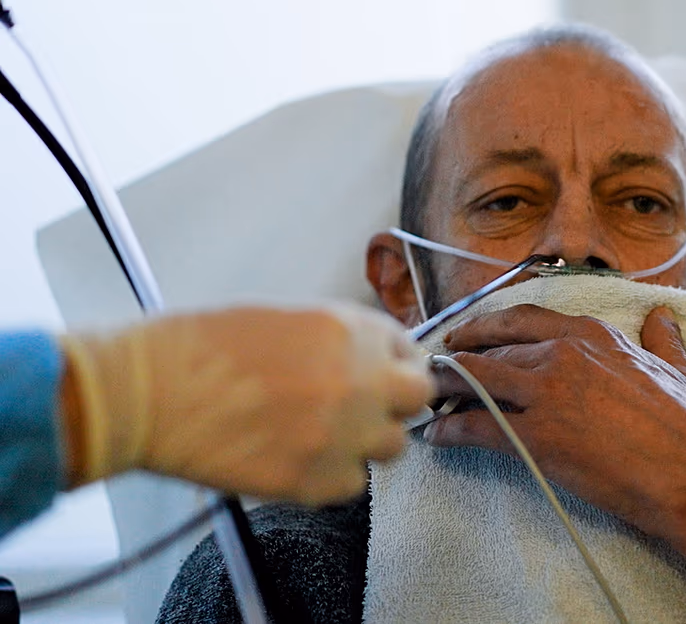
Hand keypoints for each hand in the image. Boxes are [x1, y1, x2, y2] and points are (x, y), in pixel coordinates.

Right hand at [59, 304, 432, 504]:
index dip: (394, 363)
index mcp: (351, 331)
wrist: (150, 391)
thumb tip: (369, 362)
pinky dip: (331, 475)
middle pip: (417, 397)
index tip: (382, 373)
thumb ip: (339, 343)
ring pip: (390, 445)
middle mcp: (360, 380)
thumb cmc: (201, 348)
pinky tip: (296, 457)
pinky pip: (351, 483)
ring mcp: (342, 433)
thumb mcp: (286, 320)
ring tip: (321, 433)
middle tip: (366, 407)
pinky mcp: (316, 479)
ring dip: (365, 440)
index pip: (409, 349)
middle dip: (395, 400)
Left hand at [426, 304, 685, 622]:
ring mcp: (548, 393)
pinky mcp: (537, 436)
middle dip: (460, 354)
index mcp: (597, 335)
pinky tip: (437, 437)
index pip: (526, 319)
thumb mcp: (680, 371)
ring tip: (428, 397)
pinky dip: (451, 431)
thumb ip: (663, 341)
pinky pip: (477, 426)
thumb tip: (663, 317)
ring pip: (477, 379)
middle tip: (439, 364)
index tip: (473, 333)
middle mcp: (565, 354)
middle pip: (492, 345)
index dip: (492, 326)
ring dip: (447, 387)